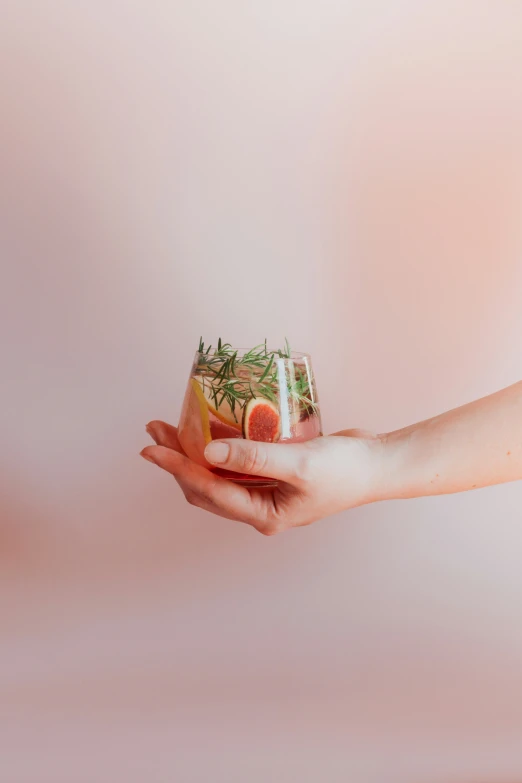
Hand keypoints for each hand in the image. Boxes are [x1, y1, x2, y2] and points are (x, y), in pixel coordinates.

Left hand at [141, 421, 385, 534]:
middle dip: (178, 460)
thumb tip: (208, 454)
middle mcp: (260, 507)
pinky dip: (218, 448)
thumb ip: (254, 457)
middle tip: (156, 431)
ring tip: (171, 426)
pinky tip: (208, 428)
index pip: (209, 492)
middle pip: (206, 487)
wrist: (378, 464)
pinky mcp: (274, 474)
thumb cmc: (345, 469)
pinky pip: (236, 464)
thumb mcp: (299, 462)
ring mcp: (267, 492)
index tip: (151, 448)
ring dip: (193, 452)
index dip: (177, 469)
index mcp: (264, 514)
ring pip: (218, 476)